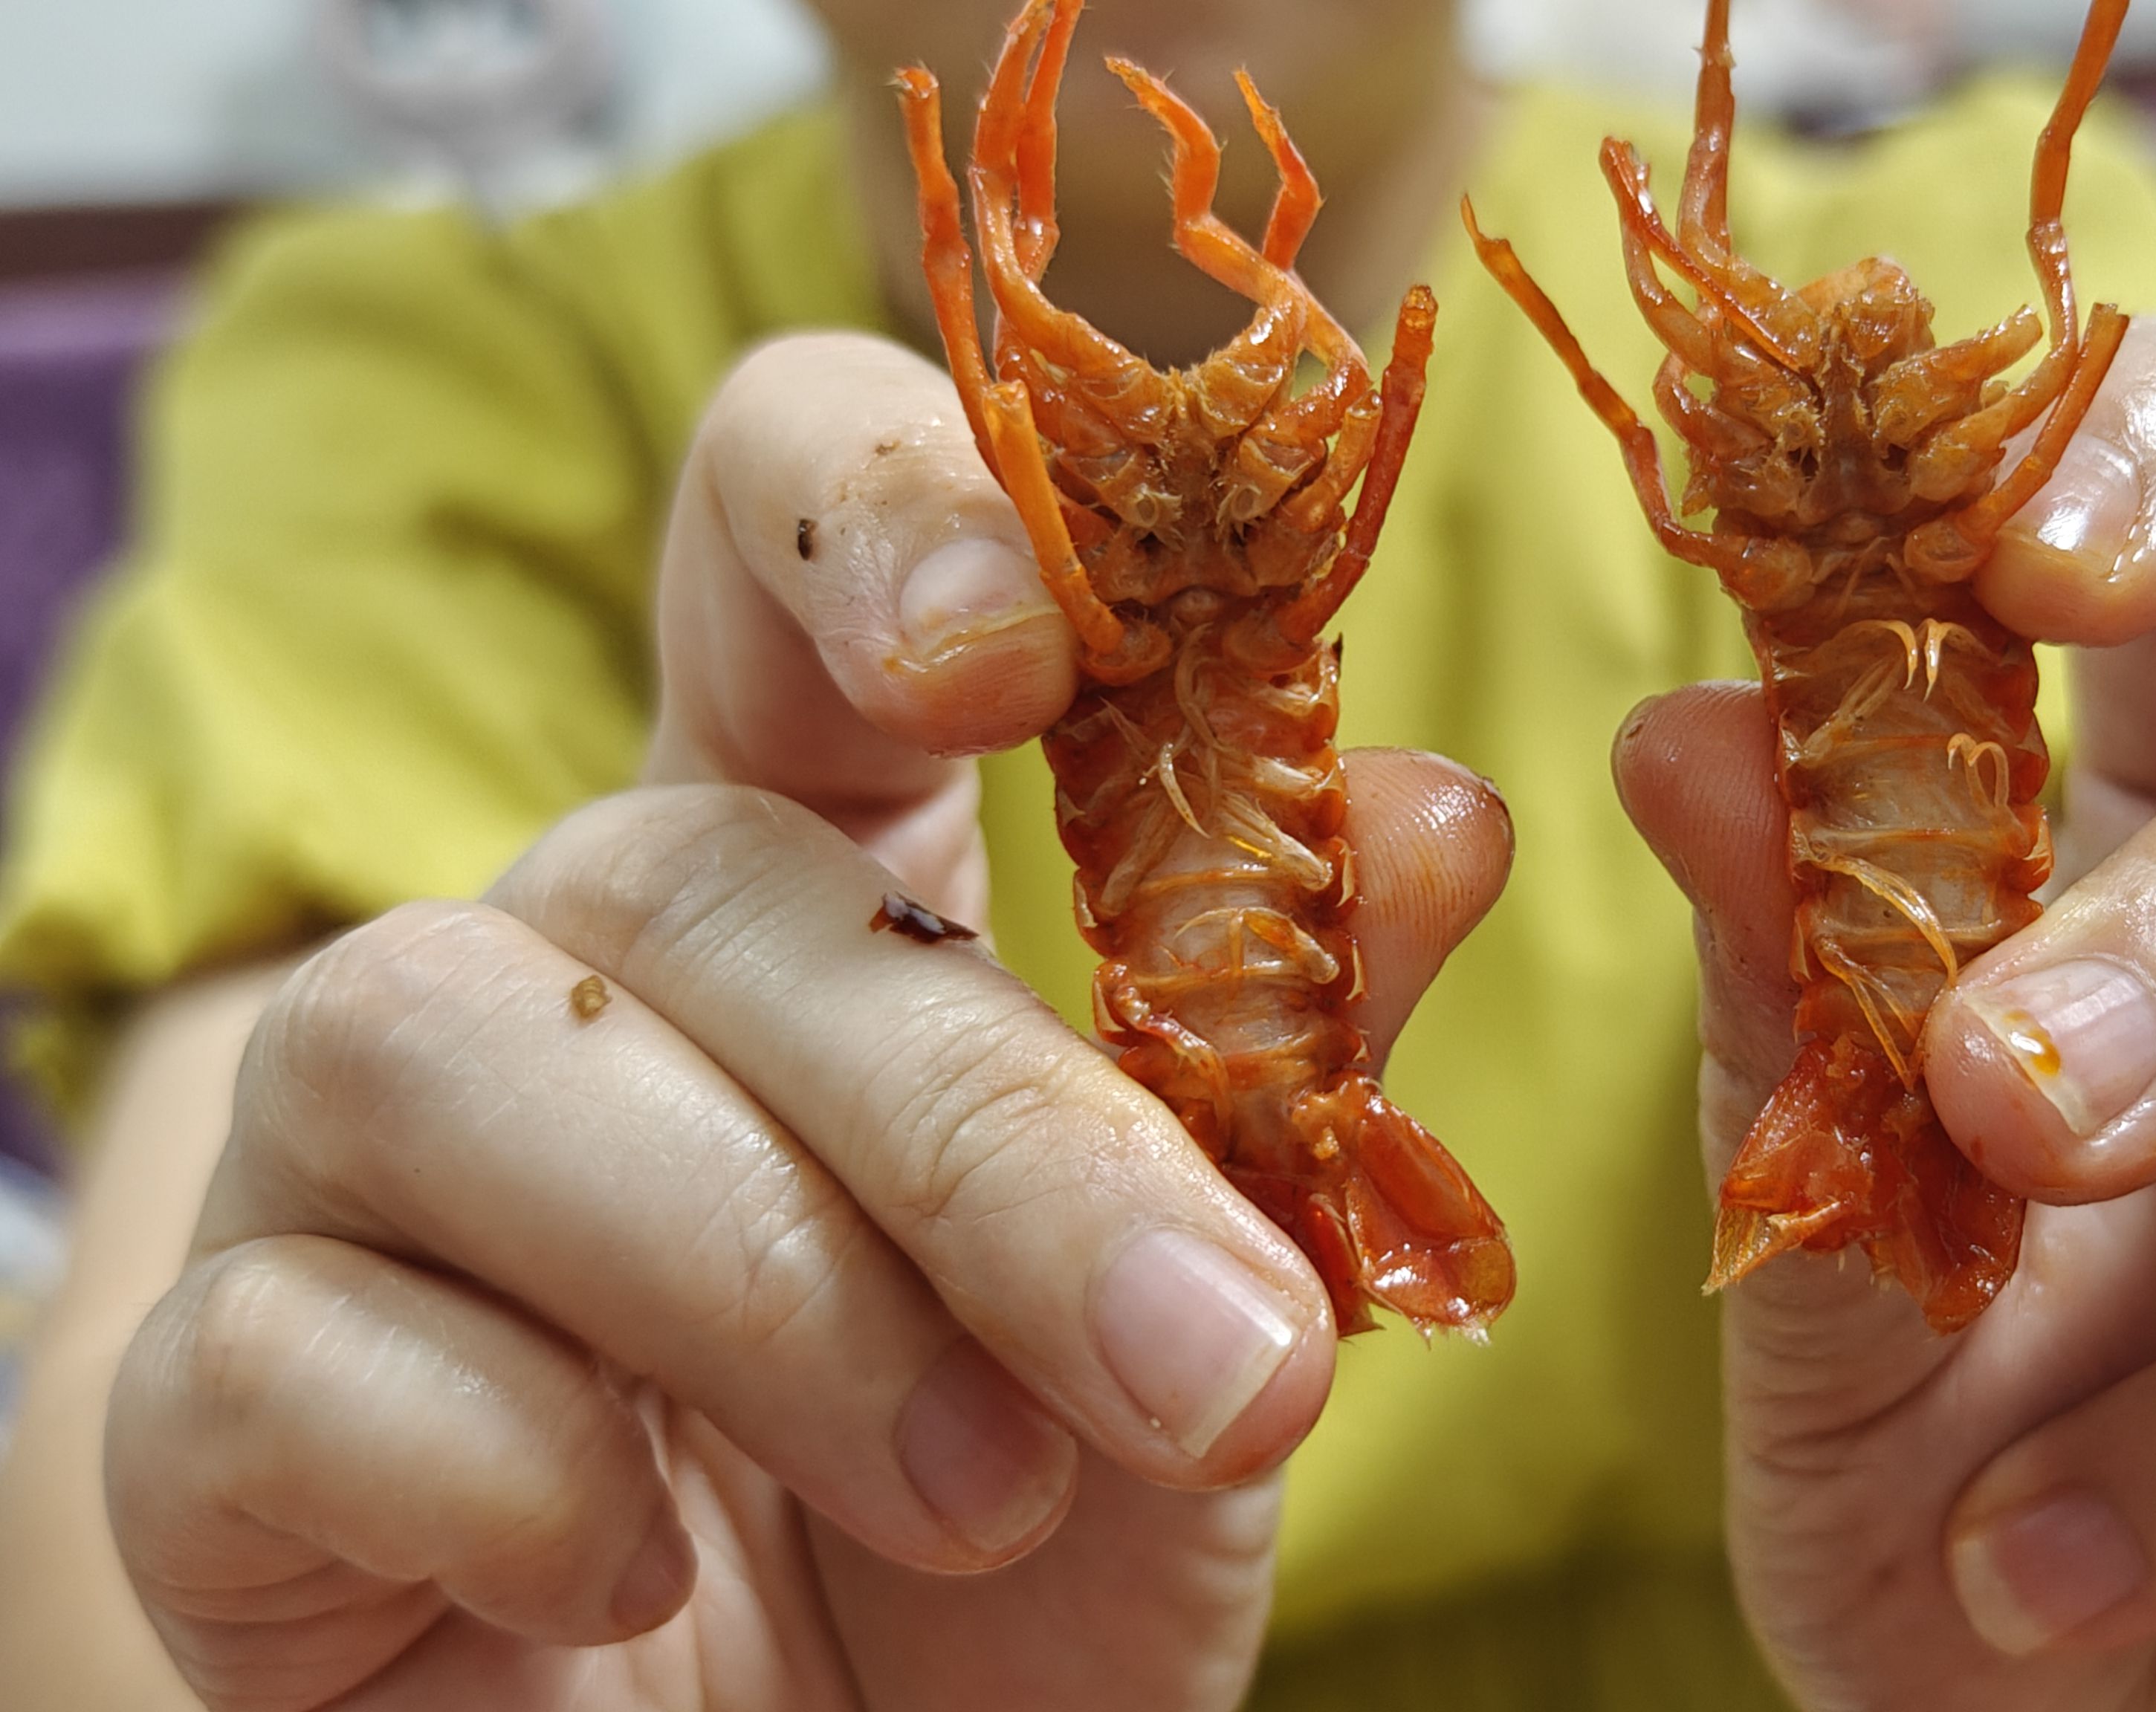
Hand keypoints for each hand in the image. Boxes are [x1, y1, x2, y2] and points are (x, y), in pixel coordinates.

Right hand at [100, 333, 1510, 1710]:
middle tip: (1208, 1367)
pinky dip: (510, 1469)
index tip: (1023, 652)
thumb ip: (1293, 1062)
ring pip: (447, 1050)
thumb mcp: (1215, 1305)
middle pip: (695, 866)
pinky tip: (642, 1577)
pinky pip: (283, 1350)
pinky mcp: (218, 1408)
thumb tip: (1436, 816)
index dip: (874, 512)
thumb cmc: (1024, 1539)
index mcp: (810, 879)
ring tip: (976, 1495)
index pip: (772, 540)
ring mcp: (351, 1173)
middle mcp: (563, 965)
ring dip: (769, 1285)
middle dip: (984, 1126)